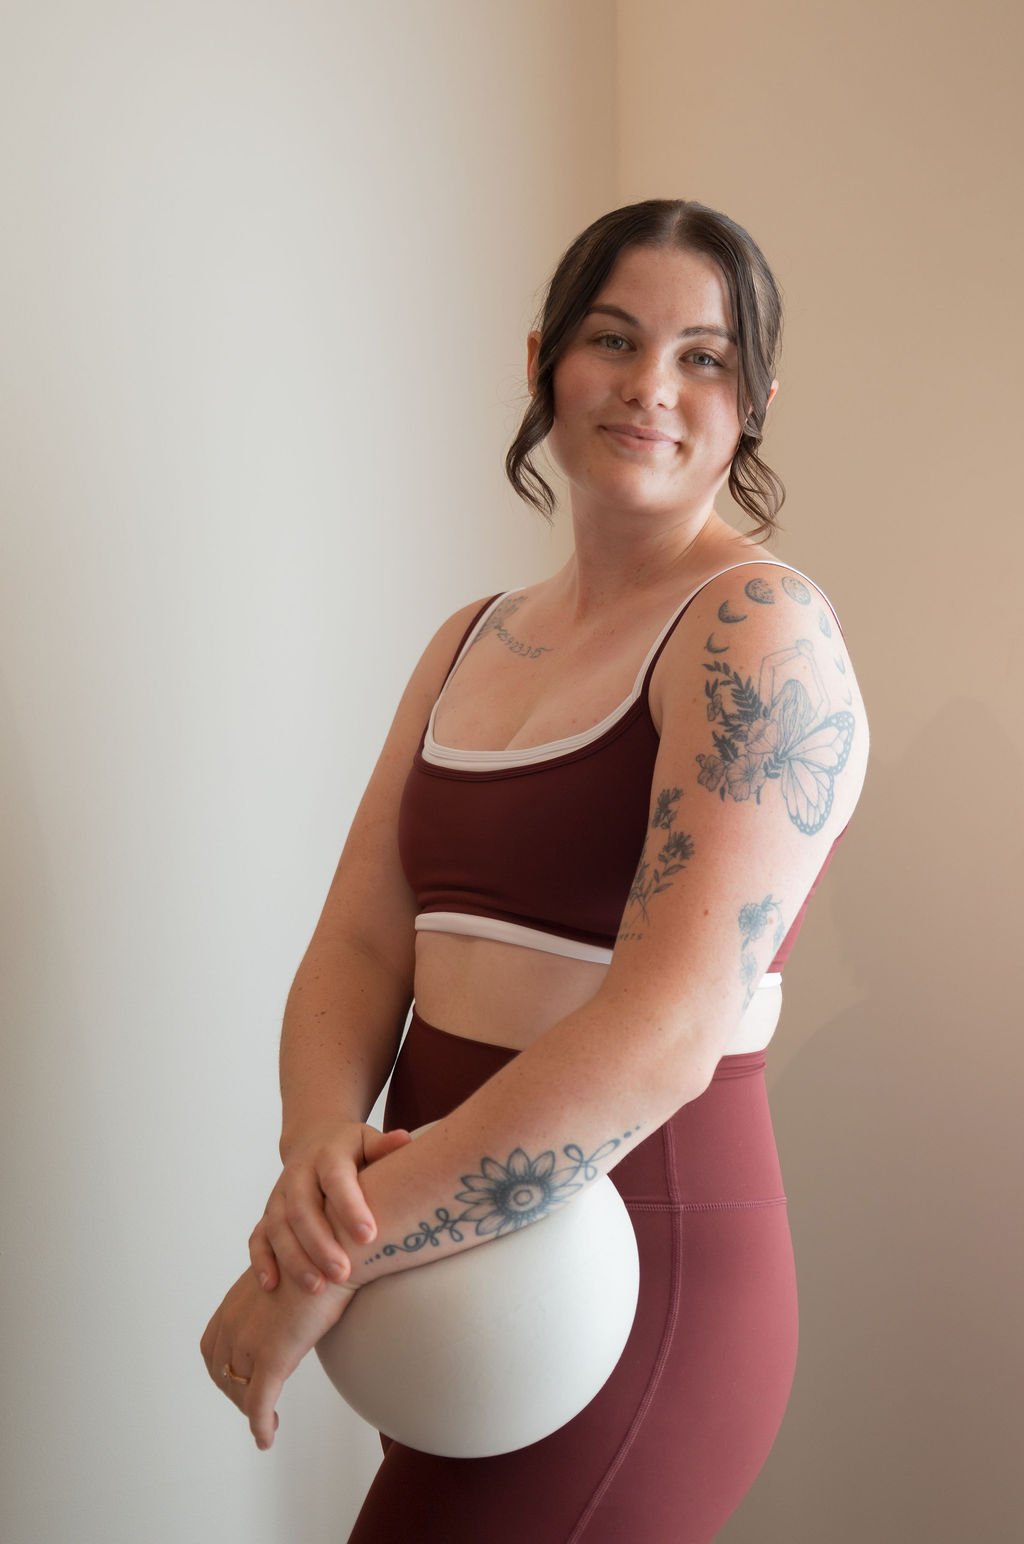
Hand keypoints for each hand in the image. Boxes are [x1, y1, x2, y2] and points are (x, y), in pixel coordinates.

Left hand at [200, 1265, 354, 1448]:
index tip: (239, 1380)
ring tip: (268, 1423)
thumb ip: (276, 1297)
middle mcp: (233, 1322)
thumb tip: (288, 1310)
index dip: (222, 1369)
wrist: (338, 1252)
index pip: (212, 1347)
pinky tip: (267, 1438)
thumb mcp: (286, 1274)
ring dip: (250, 1411)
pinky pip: (258, 1406)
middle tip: (256, 1406)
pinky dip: (260, 1427)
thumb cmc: (321, 1258)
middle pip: (221, 1372)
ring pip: (240, 1392)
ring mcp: (249, 1342)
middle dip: (235, 1392)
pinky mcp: (272, 1359)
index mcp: (234, 1301)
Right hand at [250, 1120, 412, 1293]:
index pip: (336, 1180)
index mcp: (327, 1155)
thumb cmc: (352, 1149)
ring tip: (317, 1288)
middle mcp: (298, 1174)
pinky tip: (272, 1286)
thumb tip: (403, 1141)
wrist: (313, 1139)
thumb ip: (384, 1146)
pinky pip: (258, 1238)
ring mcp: (279, 1195)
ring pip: (279, 1228)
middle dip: (320, 1244)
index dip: (350, 1207)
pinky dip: (262, 1261)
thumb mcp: (368, 1141)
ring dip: (294, 1259)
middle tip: (343, 1274)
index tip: (369, 1236)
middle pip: (302, 1210)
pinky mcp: (267, 1214)